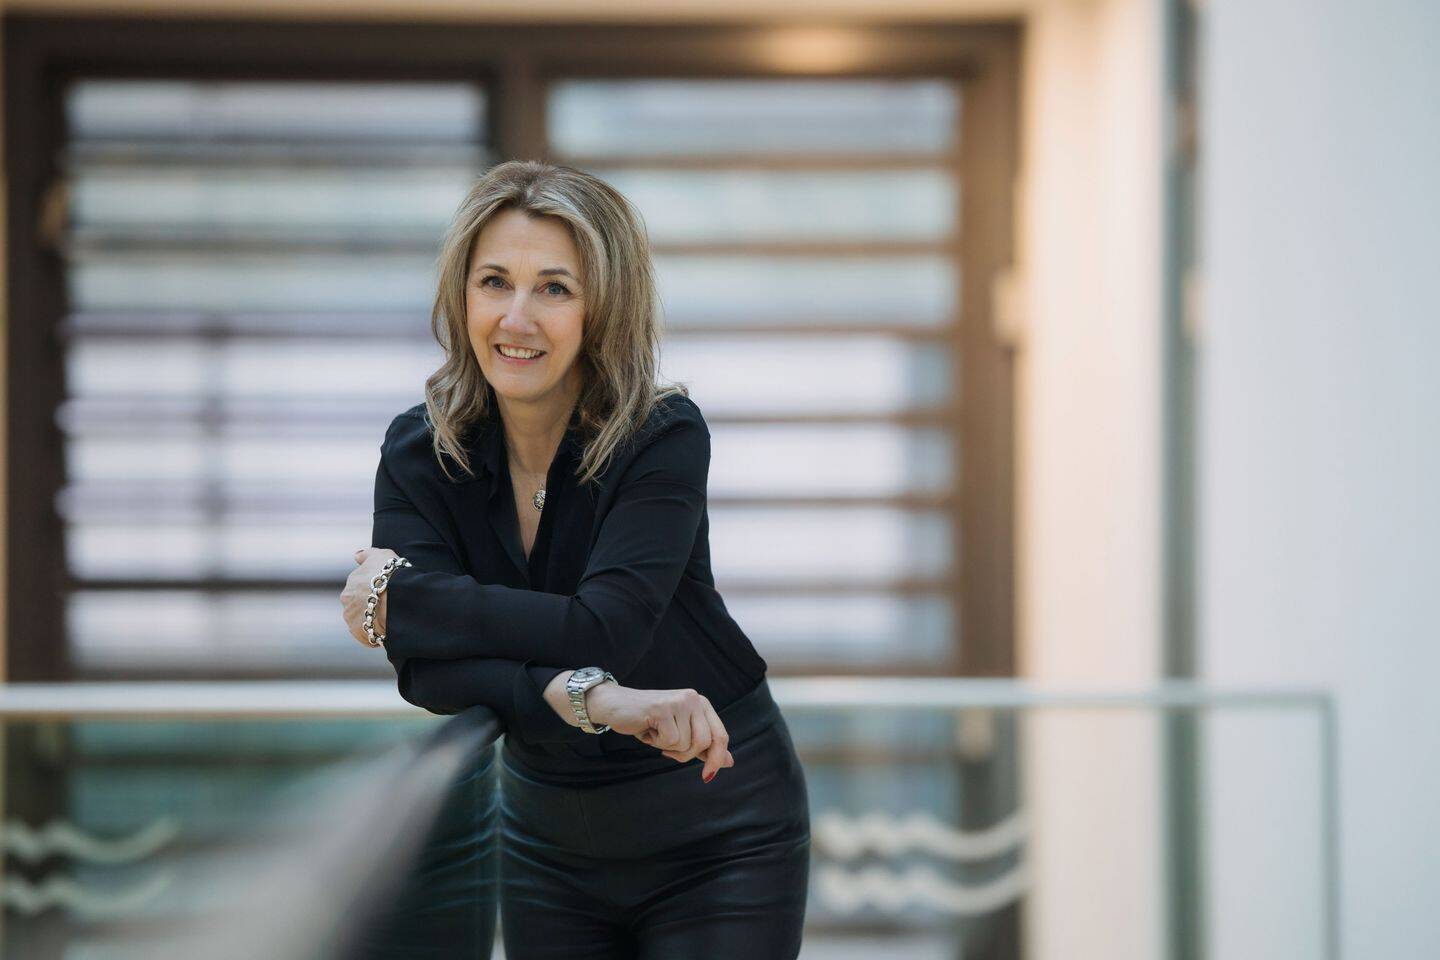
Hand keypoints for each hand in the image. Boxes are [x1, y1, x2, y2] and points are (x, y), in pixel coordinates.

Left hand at [340, 547, 399, 646]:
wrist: (395, 597)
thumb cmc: (390, 574)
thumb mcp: (380, 555)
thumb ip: (367, 555)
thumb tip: (356, 555)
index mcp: (351, 583)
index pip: (360, 587)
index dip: (375, 589)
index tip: (387, 590)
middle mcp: (347, 601)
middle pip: (358, 604)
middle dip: (370, 605)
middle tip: (389, 605)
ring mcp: (352, 618)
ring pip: (362, 620)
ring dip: (373, 620)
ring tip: (389, 618)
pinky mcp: (360, 633)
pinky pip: (368, 635)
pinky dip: (376, 634)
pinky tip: (388, 629)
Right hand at [587, 683, 735, 782]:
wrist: (615, 706)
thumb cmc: (648, 721)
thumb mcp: (679, 733)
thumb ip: (703, 746)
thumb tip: (729, 762)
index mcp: (701, 704)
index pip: (720, 735)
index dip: (717, 758)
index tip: (707, 776)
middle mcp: (694, 699)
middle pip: (705, 742)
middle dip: (686, 754)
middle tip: (668, 749)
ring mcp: (679, 702)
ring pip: (686, 744)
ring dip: (668, 747)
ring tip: (656, 733)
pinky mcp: (664, 708)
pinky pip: (670, 741)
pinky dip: (657, 742)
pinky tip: (648, 730)